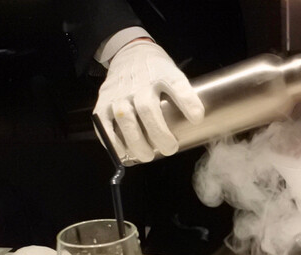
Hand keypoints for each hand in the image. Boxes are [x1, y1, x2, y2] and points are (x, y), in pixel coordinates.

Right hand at [93, 40, 204, 162]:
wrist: (129, 53)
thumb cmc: (156, 73)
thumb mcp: (174, 75)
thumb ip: (184, 97)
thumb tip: (195, 129)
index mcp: (162, 74)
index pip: (176, 85)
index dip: (188, 102)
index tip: (197, 118)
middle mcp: (139, 82)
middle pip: (148, 108)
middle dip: (159, 133)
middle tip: (170, 149)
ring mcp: (119, 92)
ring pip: (125, 118)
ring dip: (136, 141)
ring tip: (147, 156)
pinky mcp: (103, 100)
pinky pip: (104, 123)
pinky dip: (113, 141)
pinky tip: (123, 152)